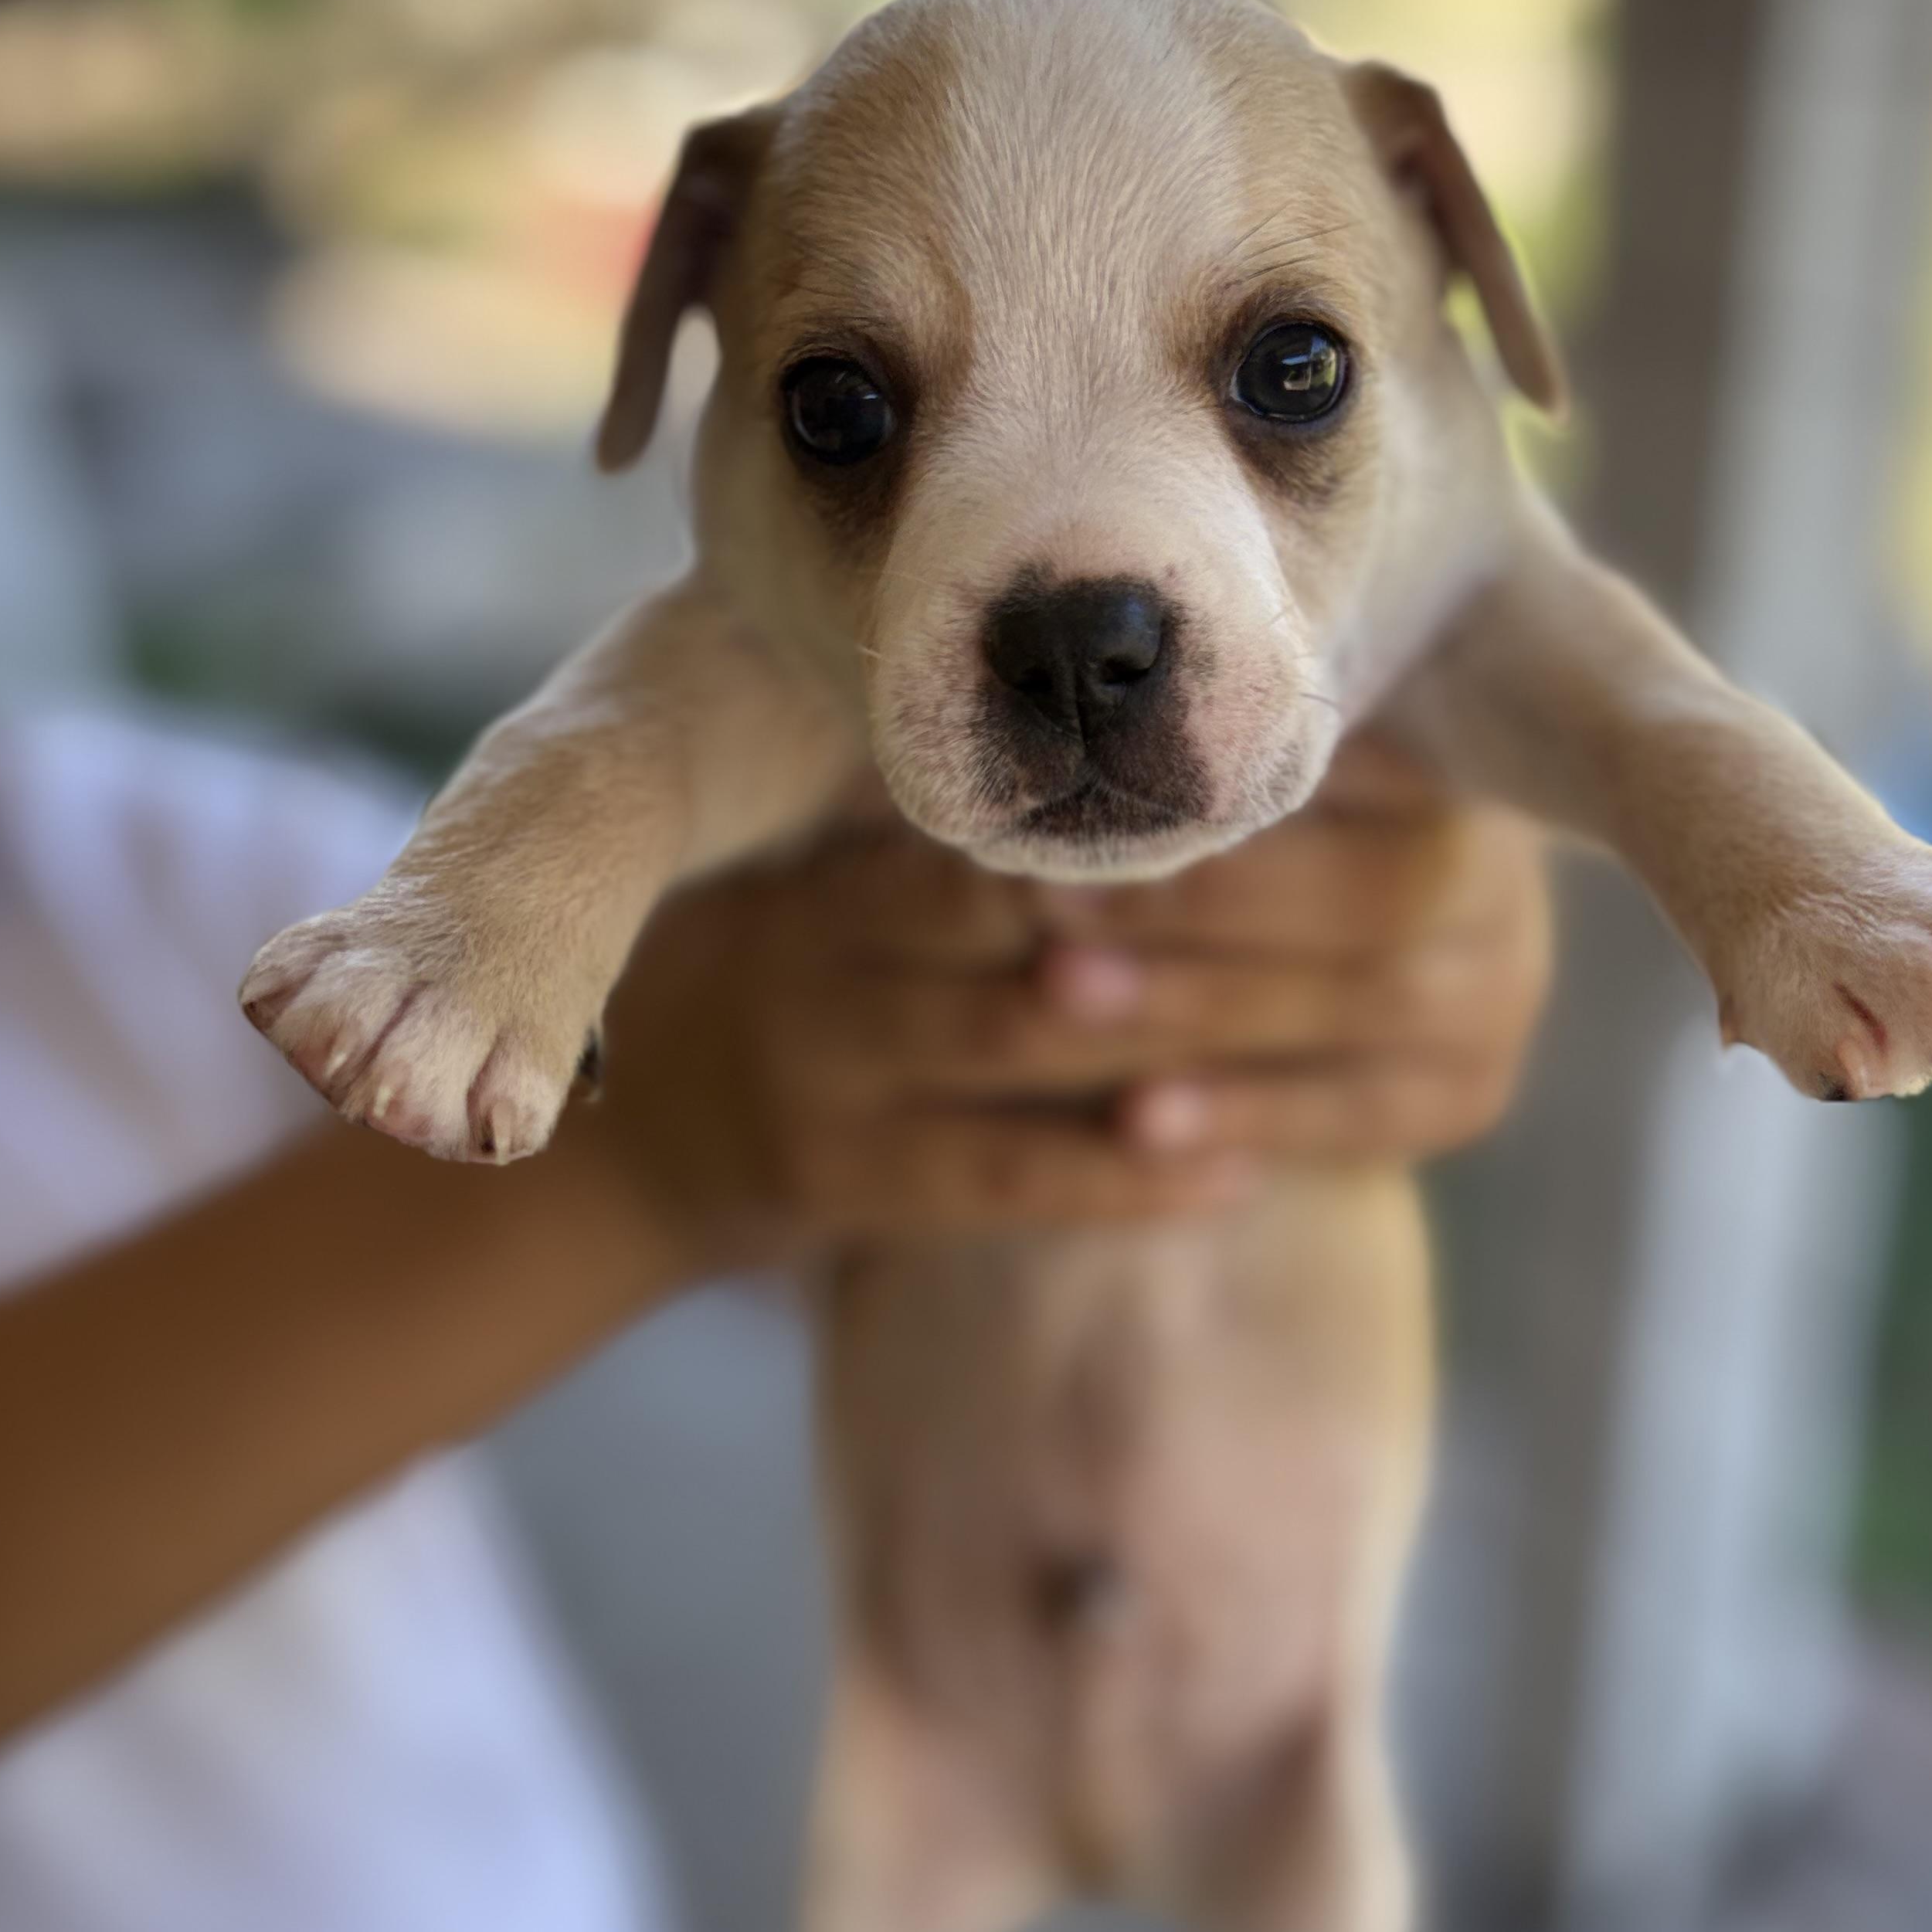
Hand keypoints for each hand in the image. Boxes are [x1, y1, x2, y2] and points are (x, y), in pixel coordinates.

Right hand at [581, 737, 1550, 1266]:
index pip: (965, 832)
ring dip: (1174, 1037)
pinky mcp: (849, 1188)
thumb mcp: (800, 879)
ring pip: (1025, 1049)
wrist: (621, 1150)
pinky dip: (1131, 1180)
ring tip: (1309, 1027)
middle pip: (1010, 930)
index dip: (1097, 826)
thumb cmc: (763, 979)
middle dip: (1164, 920)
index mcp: (814, 874)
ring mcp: (831, 1082)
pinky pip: (1010, 1182)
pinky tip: (1240, 1173)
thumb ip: (930, 835)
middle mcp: (816, 965)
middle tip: (1310, 904)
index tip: (1229, 804)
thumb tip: (1118, 742)